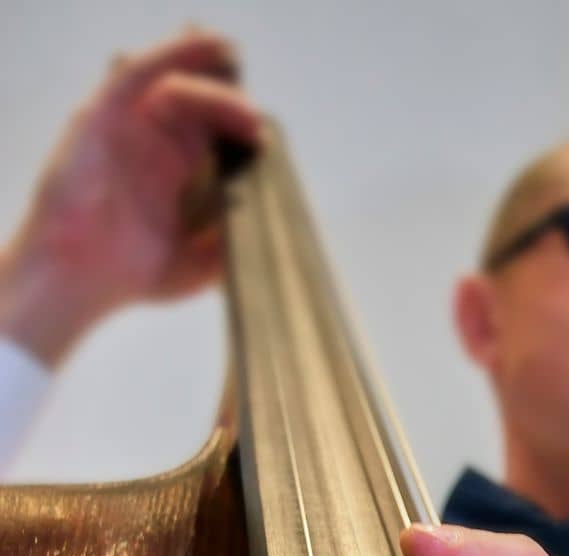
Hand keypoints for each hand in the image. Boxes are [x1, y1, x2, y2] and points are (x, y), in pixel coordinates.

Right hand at [0, 28, 262, 364]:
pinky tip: (210, 51)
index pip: (219, 130)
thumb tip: (276, 224)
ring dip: (215, 88)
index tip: (267, 144)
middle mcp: (157, 140)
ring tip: (245, 111)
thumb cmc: (132, 273)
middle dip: (234, 106)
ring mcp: (130, 124)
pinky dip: (174, 55)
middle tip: (257, 128)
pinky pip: (140, 73)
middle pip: (203, 101)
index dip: (243, 126)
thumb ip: (237, 243)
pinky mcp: (104, 114)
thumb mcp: (202, 264)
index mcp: (180, 169)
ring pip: (178, 83)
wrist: (79, 278)